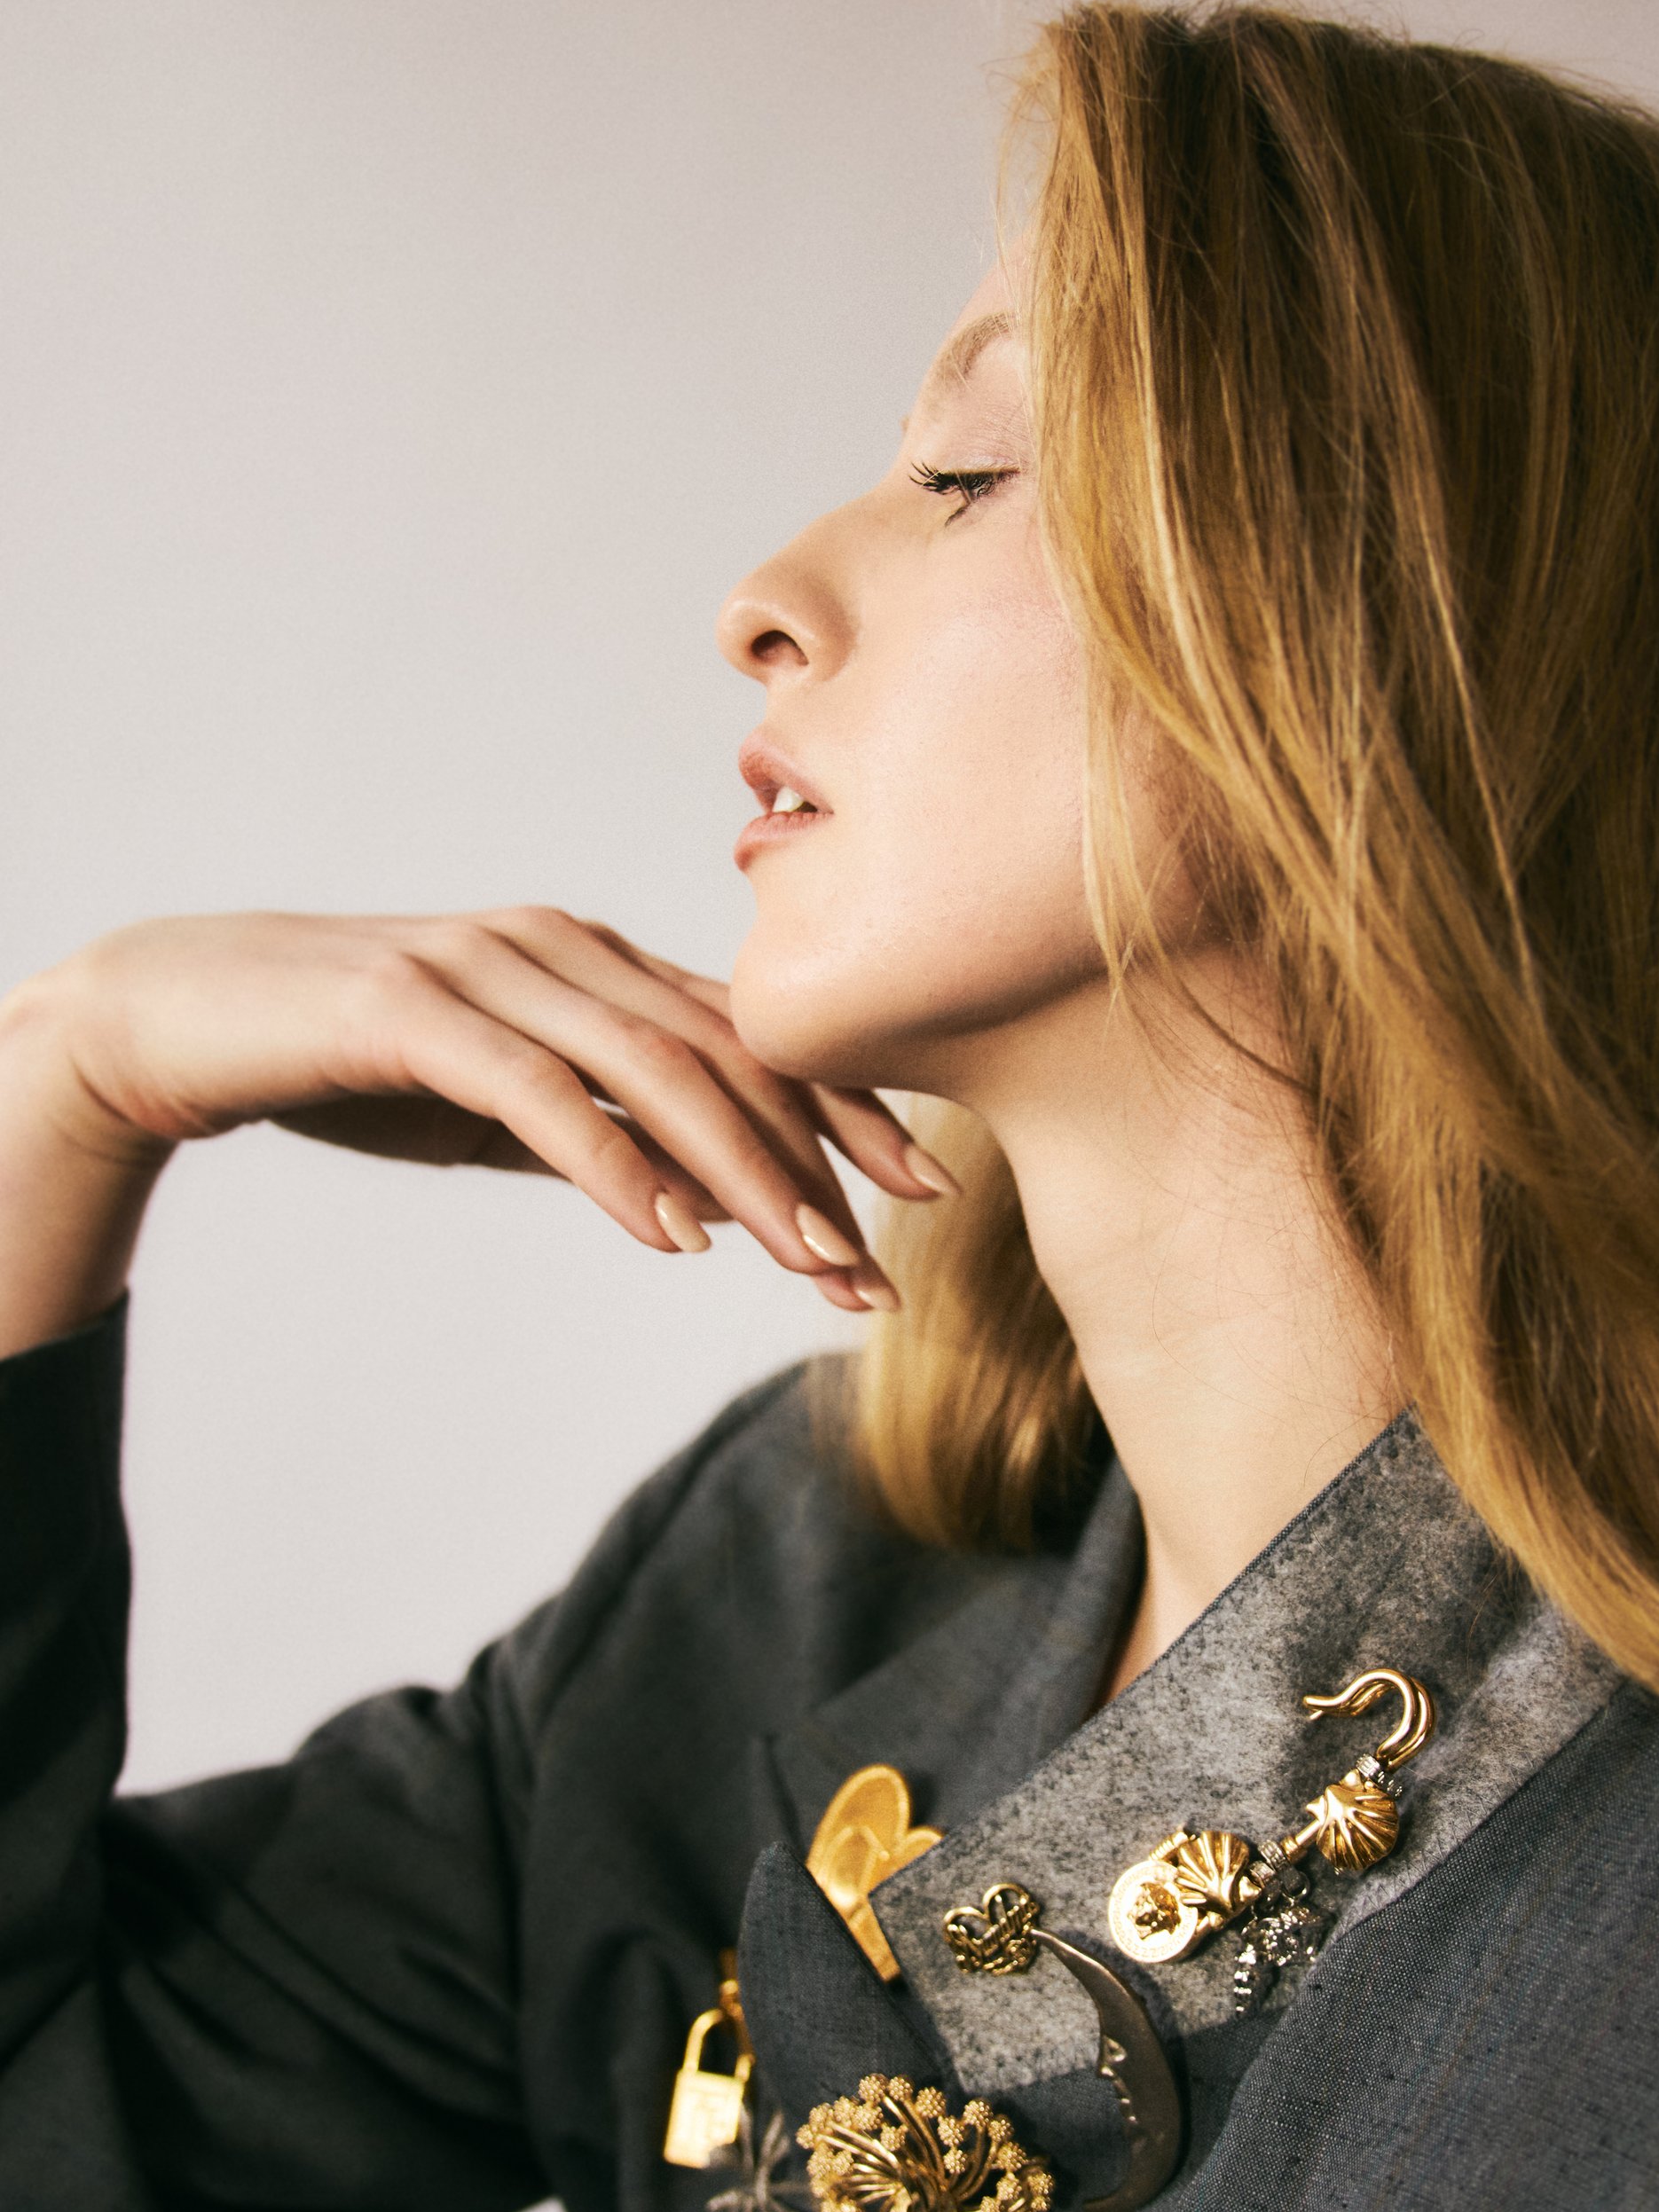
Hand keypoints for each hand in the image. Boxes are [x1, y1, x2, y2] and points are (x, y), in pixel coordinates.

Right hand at [5, 908, 952, 1314]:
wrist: (181, 1017)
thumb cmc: (352, 1064)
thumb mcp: (504, 1109)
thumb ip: (609, 1138)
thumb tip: (714, 1205)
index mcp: (597, 963)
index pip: (751, 1037)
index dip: (847, 1113)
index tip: (924, 1194)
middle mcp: (561, 949)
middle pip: (729, 1052)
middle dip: (821, 1161)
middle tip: (884, 1262)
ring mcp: (488, 968)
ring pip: (656, 1069)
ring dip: (745, 1174)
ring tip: (810, 1261)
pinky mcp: (412, 1010)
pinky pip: (539, 1093)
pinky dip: (615, 1165)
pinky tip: (672, 1237)